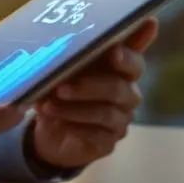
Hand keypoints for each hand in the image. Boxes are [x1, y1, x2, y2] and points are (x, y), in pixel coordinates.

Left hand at [30, 17, 157, 170]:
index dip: (130, 54)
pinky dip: (73, 127)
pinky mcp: (108, 141)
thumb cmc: (62, 88)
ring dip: (74, 108)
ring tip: (49, 104)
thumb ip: (65, 53)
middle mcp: (127, 92)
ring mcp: (120, 119)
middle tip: (63, 85)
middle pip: (120, 87)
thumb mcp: (59, 68)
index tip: (115, 50)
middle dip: (92, 85)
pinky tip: (56, 122)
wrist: (52, 129)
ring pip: (105, 112)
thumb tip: (52, 41)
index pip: (133, 59)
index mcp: (120, 68)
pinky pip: (96, 135)